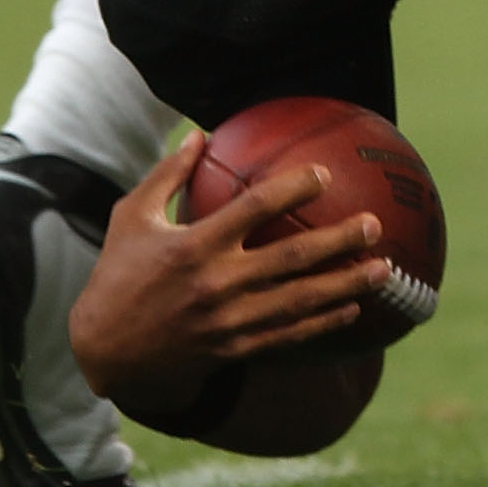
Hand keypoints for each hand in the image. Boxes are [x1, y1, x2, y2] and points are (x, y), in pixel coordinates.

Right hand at [69, 135, 392, 413]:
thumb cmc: (117, 275)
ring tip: (384, 268)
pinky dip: (324, 322)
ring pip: (299, 300)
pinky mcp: (233, 348)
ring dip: (346, 285)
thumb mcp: (132, 217)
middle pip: (291, 258)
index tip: (325, 174)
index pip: (253, 209)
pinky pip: (288, 334)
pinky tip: (354, 309)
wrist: (103, 353)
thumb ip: (168, 175)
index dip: (293, 189)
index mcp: (192, 245)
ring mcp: (228, 320)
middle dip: (339, 241)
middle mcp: (215, 283)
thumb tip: (200, 133)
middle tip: (374, 224)